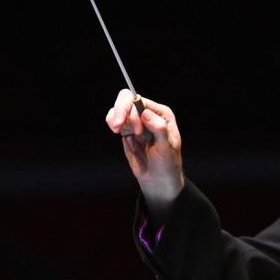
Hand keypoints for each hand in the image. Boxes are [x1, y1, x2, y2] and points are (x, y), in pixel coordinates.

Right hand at [105, 89, 184, 221]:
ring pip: (118, 108)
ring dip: (114, 117)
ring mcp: (136, 122)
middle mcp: (148, 114)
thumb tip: (145, 113)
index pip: (141, 102)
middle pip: (127, 99)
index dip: (135, 113)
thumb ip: (159, 129)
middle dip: (120, 110)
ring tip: (117, 130)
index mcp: (161, 114)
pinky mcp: (126, 130)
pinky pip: (114, 119)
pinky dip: (111, 122)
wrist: (158, 180)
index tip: (137, 132)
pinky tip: (117, 131)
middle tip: (117, 126)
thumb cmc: (167, 164)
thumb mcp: (167, 148)